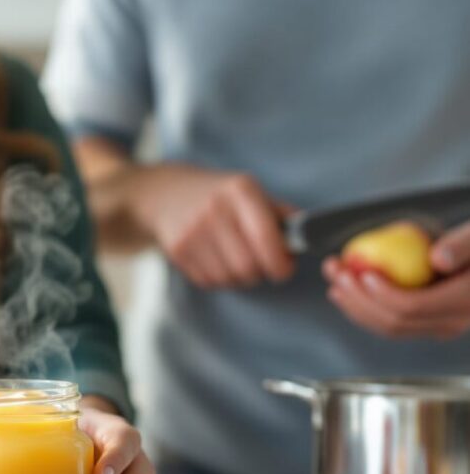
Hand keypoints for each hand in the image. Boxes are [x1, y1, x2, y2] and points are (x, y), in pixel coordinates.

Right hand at [133, 164, 295, 287]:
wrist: (165, 195)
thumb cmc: (218, 195)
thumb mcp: (248, 191)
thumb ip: (279, 214)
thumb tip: (307, 236)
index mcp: (240, 192)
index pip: (265, 238)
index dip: (280, 263)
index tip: (285, 268)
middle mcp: (214, 210)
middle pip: (247, 266)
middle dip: (261, 273)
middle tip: (263, 267)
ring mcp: (192, 232)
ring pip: (229, 278)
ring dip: (240, 279)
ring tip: (239, 262)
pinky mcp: (178, 251)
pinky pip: (209, 281)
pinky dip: (220, 279)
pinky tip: (218, 262)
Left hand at [323, 220, 469, 339]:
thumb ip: (461, 245)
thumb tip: (438, 259)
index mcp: (463, 303)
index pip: (413, 307)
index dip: (383, 294)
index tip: (363, 274)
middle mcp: (449, 324)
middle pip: (394, 322)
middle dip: (359, 300)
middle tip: (339, 274)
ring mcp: (434, 327)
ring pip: (386, 326)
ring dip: (353, 305)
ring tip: (333, 278)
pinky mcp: (422, 323)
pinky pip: (387, 320)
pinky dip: (362, 306)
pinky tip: (342, 288)